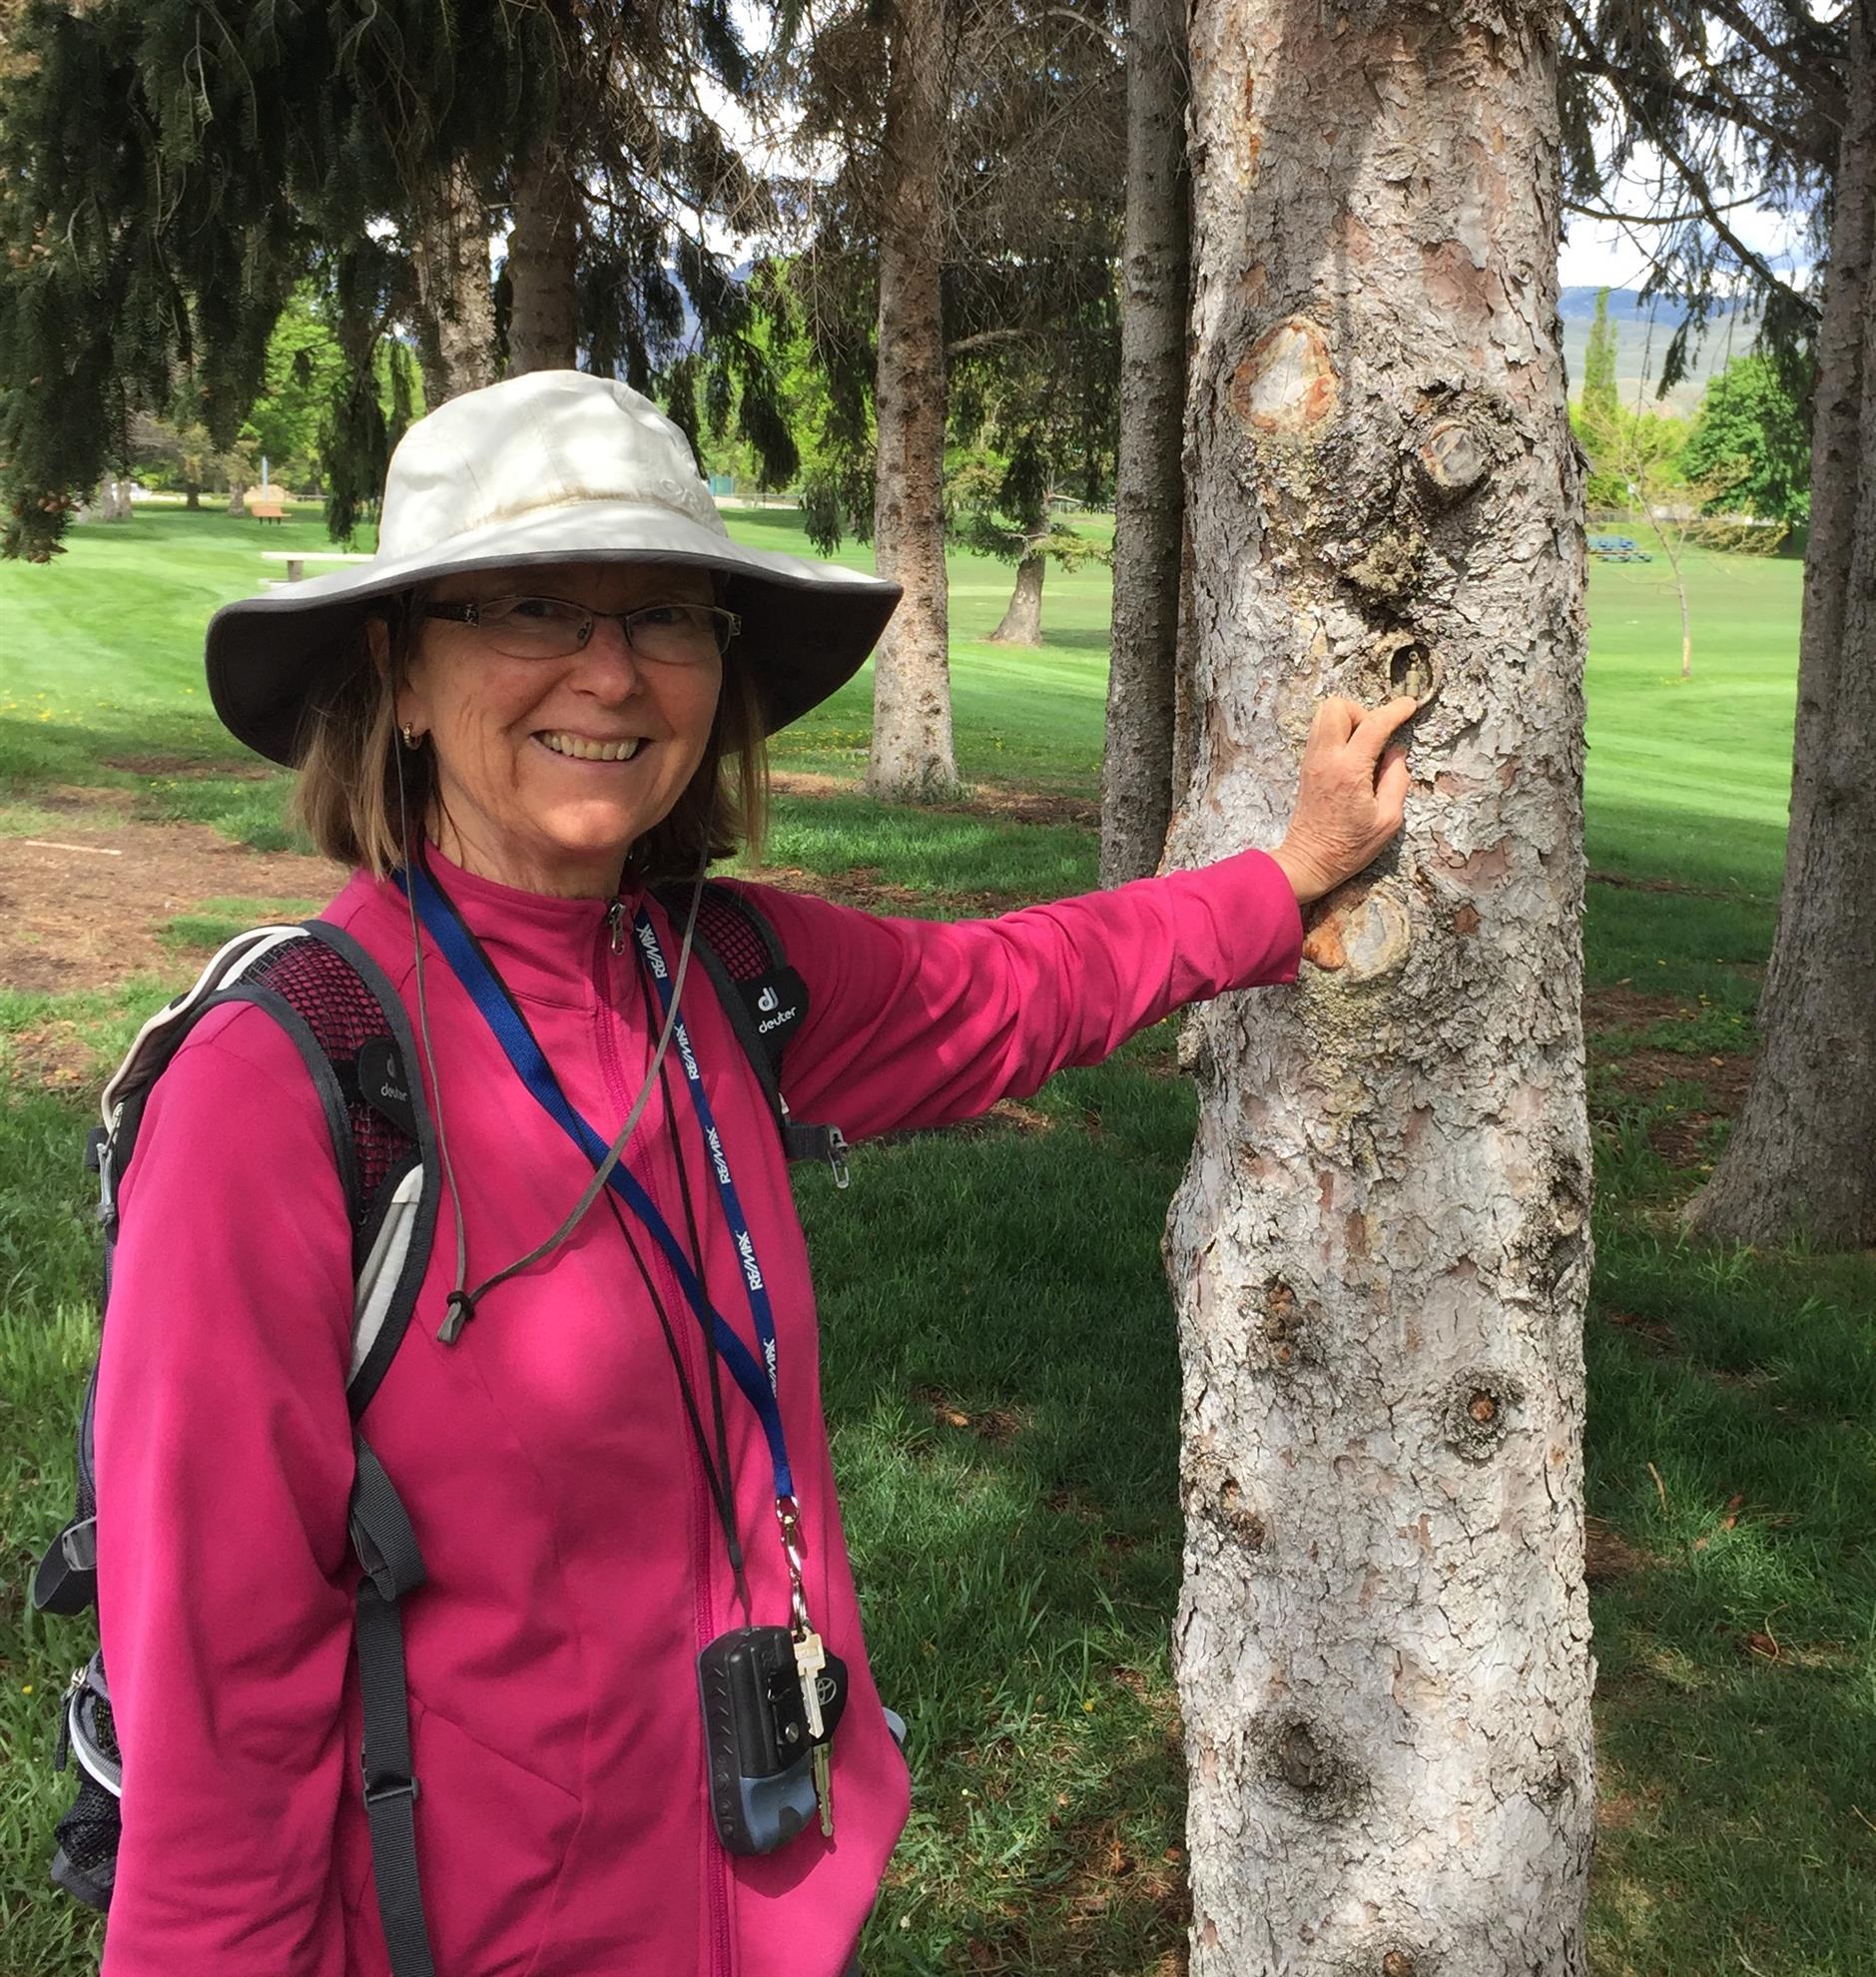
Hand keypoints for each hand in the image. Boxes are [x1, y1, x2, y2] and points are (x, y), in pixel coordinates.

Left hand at [1270, 696, 1416, 905]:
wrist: (1309, 861)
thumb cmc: (1350, 847)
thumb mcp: (1389, 820)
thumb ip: (1397, 780)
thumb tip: (1397, 751)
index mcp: (1349, 771)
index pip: (1373, 724)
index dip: (1395, 710)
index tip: (1410, 706)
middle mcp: (1326, 759)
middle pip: (1337, 706)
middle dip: (1362, 711)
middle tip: (1377, 736)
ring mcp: (1312, 761)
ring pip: (1324, 715)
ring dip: (1348, 720)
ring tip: (1365, 746)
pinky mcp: (1307, 767)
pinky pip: (1321, 732)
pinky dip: (1339, 733)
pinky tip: (1353, 756)